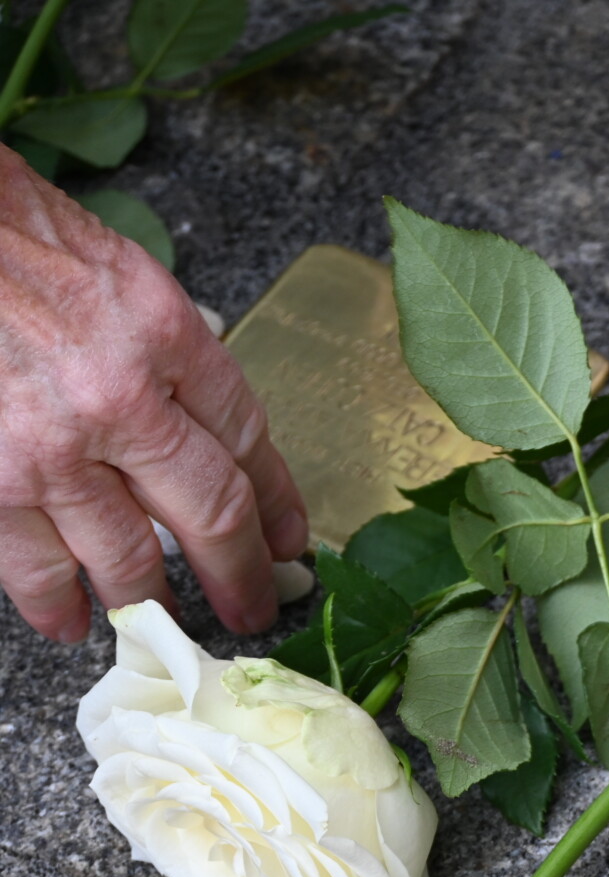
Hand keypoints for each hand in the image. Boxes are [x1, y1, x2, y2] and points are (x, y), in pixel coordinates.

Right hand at [0, 146, 306, 641]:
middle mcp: (121, 396)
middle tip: (252, 609)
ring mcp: (52, 447)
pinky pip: (35, 564)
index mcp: (162, 331)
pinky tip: (73, 621)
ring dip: (154, 600)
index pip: (248, 435)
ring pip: (129, 554)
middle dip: (241, 573)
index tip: (287, 539)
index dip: (277, 499)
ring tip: (168, 622)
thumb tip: (197, 417)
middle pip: (213, 510)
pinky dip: (57, 603)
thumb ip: (159, 343)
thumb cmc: (1, 230)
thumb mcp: (110, 265)